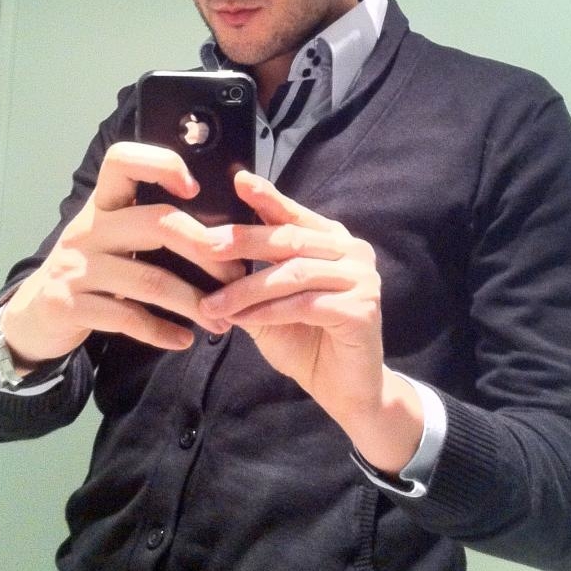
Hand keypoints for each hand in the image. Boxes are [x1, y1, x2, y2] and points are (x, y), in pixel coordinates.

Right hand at [0, 142, 238, 371]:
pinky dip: (162, 331)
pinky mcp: (70, 306)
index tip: (194, 187)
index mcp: (103, 204)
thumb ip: (150, 225)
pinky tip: (184, 339)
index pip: (123, 160)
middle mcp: (89, 229)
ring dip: (194, 303)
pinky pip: (128, 318)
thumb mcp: (111, 237)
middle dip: (205, 249)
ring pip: (150, 280)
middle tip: (236, 274)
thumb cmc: (92, 269)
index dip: (162, 164)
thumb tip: (222, 228)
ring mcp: (77, 268)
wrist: (36, 313)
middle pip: (157, 224)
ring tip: (222, 321)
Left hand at [199, 172, 423, 473]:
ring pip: (293, 274)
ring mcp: (362, 278)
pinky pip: (305, 304)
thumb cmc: (307, 341)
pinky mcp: (363, 308)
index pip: (294, 215)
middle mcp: (353, 252)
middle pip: (291, 239)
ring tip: (212, 304)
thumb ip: (251, 276)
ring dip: (247, 289)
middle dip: (245, 242)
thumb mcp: (270, 304)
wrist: (345, 390)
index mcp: (332, 241)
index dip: (267, 197)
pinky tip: (242, 321)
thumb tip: (209, 249)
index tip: (238, 180)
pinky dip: (269, 312)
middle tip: (207, 246)